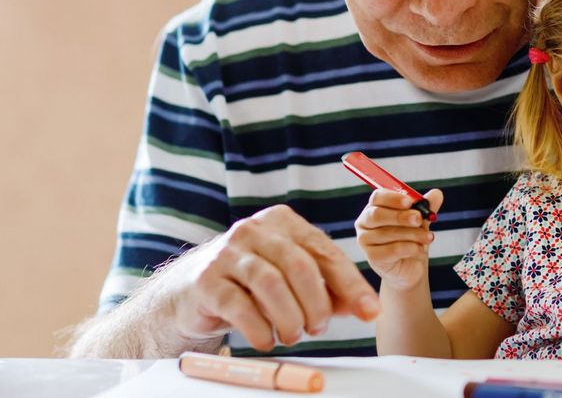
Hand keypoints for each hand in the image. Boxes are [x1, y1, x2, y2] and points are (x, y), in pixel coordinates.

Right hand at [170, 205, 380, 352]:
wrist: (190, 290)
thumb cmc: (251, 284)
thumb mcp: (291, 281)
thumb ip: (328, 291)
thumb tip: (365, 308)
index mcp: (283, 222)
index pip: (325, 252)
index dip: (351, 285)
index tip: (370, 312)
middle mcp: (255, 229)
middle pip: (299, 265)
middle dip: (317, 304)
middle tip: (318, 329)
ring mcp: (227, 252)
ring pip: (270, 283)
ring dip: (290, 317)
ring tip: (293, 335)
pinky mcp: (206, 279)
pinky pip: (240, 305)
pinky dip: (260, 329)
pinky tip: (267, 339)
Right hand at [355, 188, 444, 290]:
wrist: (409, 267)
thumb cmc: (410, 239)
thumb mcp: (420, 221)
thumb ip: (426, 207)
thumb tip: (437, 193)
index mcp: (375, 207)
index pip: (378, 197)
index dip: (393, 198)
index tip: (410, 202)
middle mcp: (365, 222)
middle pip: (377, 214)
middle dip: (401, 216)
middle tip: (419, 219)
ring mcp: (365, 240)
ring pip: (388, 233)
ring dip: (412, 234)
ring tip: (428, 237)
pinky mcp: (372, 257)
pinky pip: (391, 250)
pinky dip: (410, 248)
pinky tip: (420, 249)